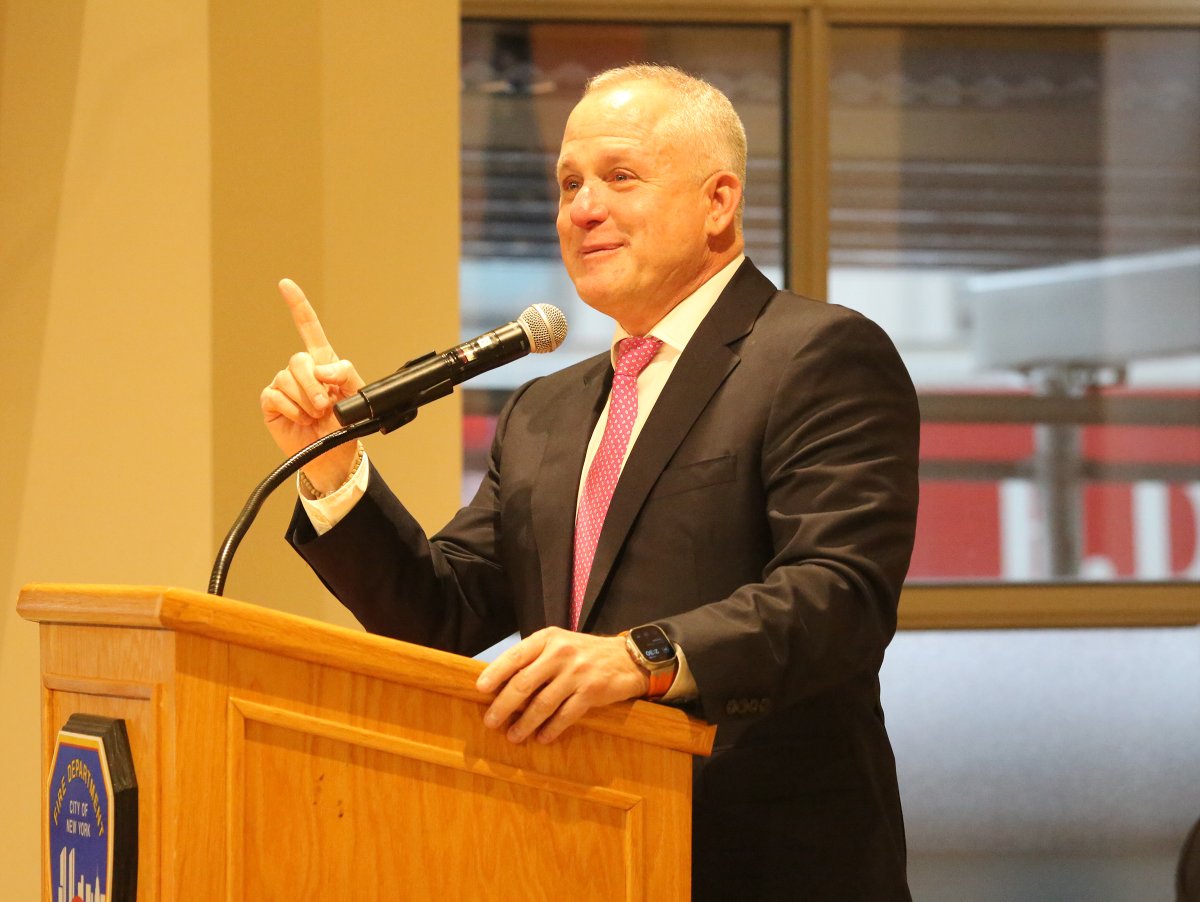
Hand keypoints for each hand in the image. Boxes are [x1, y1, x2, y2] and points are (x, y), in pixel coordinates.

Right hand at [260, 279, 365, 491]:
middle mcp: (301, 370)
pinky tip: (300, 419)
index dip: (298, 305)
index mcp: (322, 362)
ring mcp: (284, 385)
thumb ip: (346, 374)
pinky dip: (292, 409)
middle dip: (313, 384)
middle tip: (325, 405)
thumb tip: (322, 368)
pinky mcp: (271, 402)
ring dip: (306, 401)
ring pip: (288, 379)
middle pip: (299, 360)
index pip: (309, 328)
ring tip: (315, 416)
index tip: (285, 284)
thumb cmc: (345, 424)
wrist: (334, 454)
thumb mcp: (357, 396)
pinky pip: (276, 396)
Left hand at [475, 627, 648, 743]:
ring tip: (513, 736)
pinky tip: (542, 737)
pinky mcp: (591, 692)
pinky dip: (551, 729)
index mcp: (548, 639)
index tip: (480, 689)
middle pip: (524, 683)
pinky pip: (565, 715)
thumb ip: (534, 658)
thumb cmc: (584, 653)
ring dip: (524, 723)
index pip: (515, 656)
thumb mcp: (559, 644)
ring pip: (542, 703)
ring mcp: (577, 673)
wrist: (627, 658)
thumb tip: (500, 683)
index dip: (496, 673)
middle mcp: (561, 653)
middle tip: (490, 721)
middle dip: (503, 705)